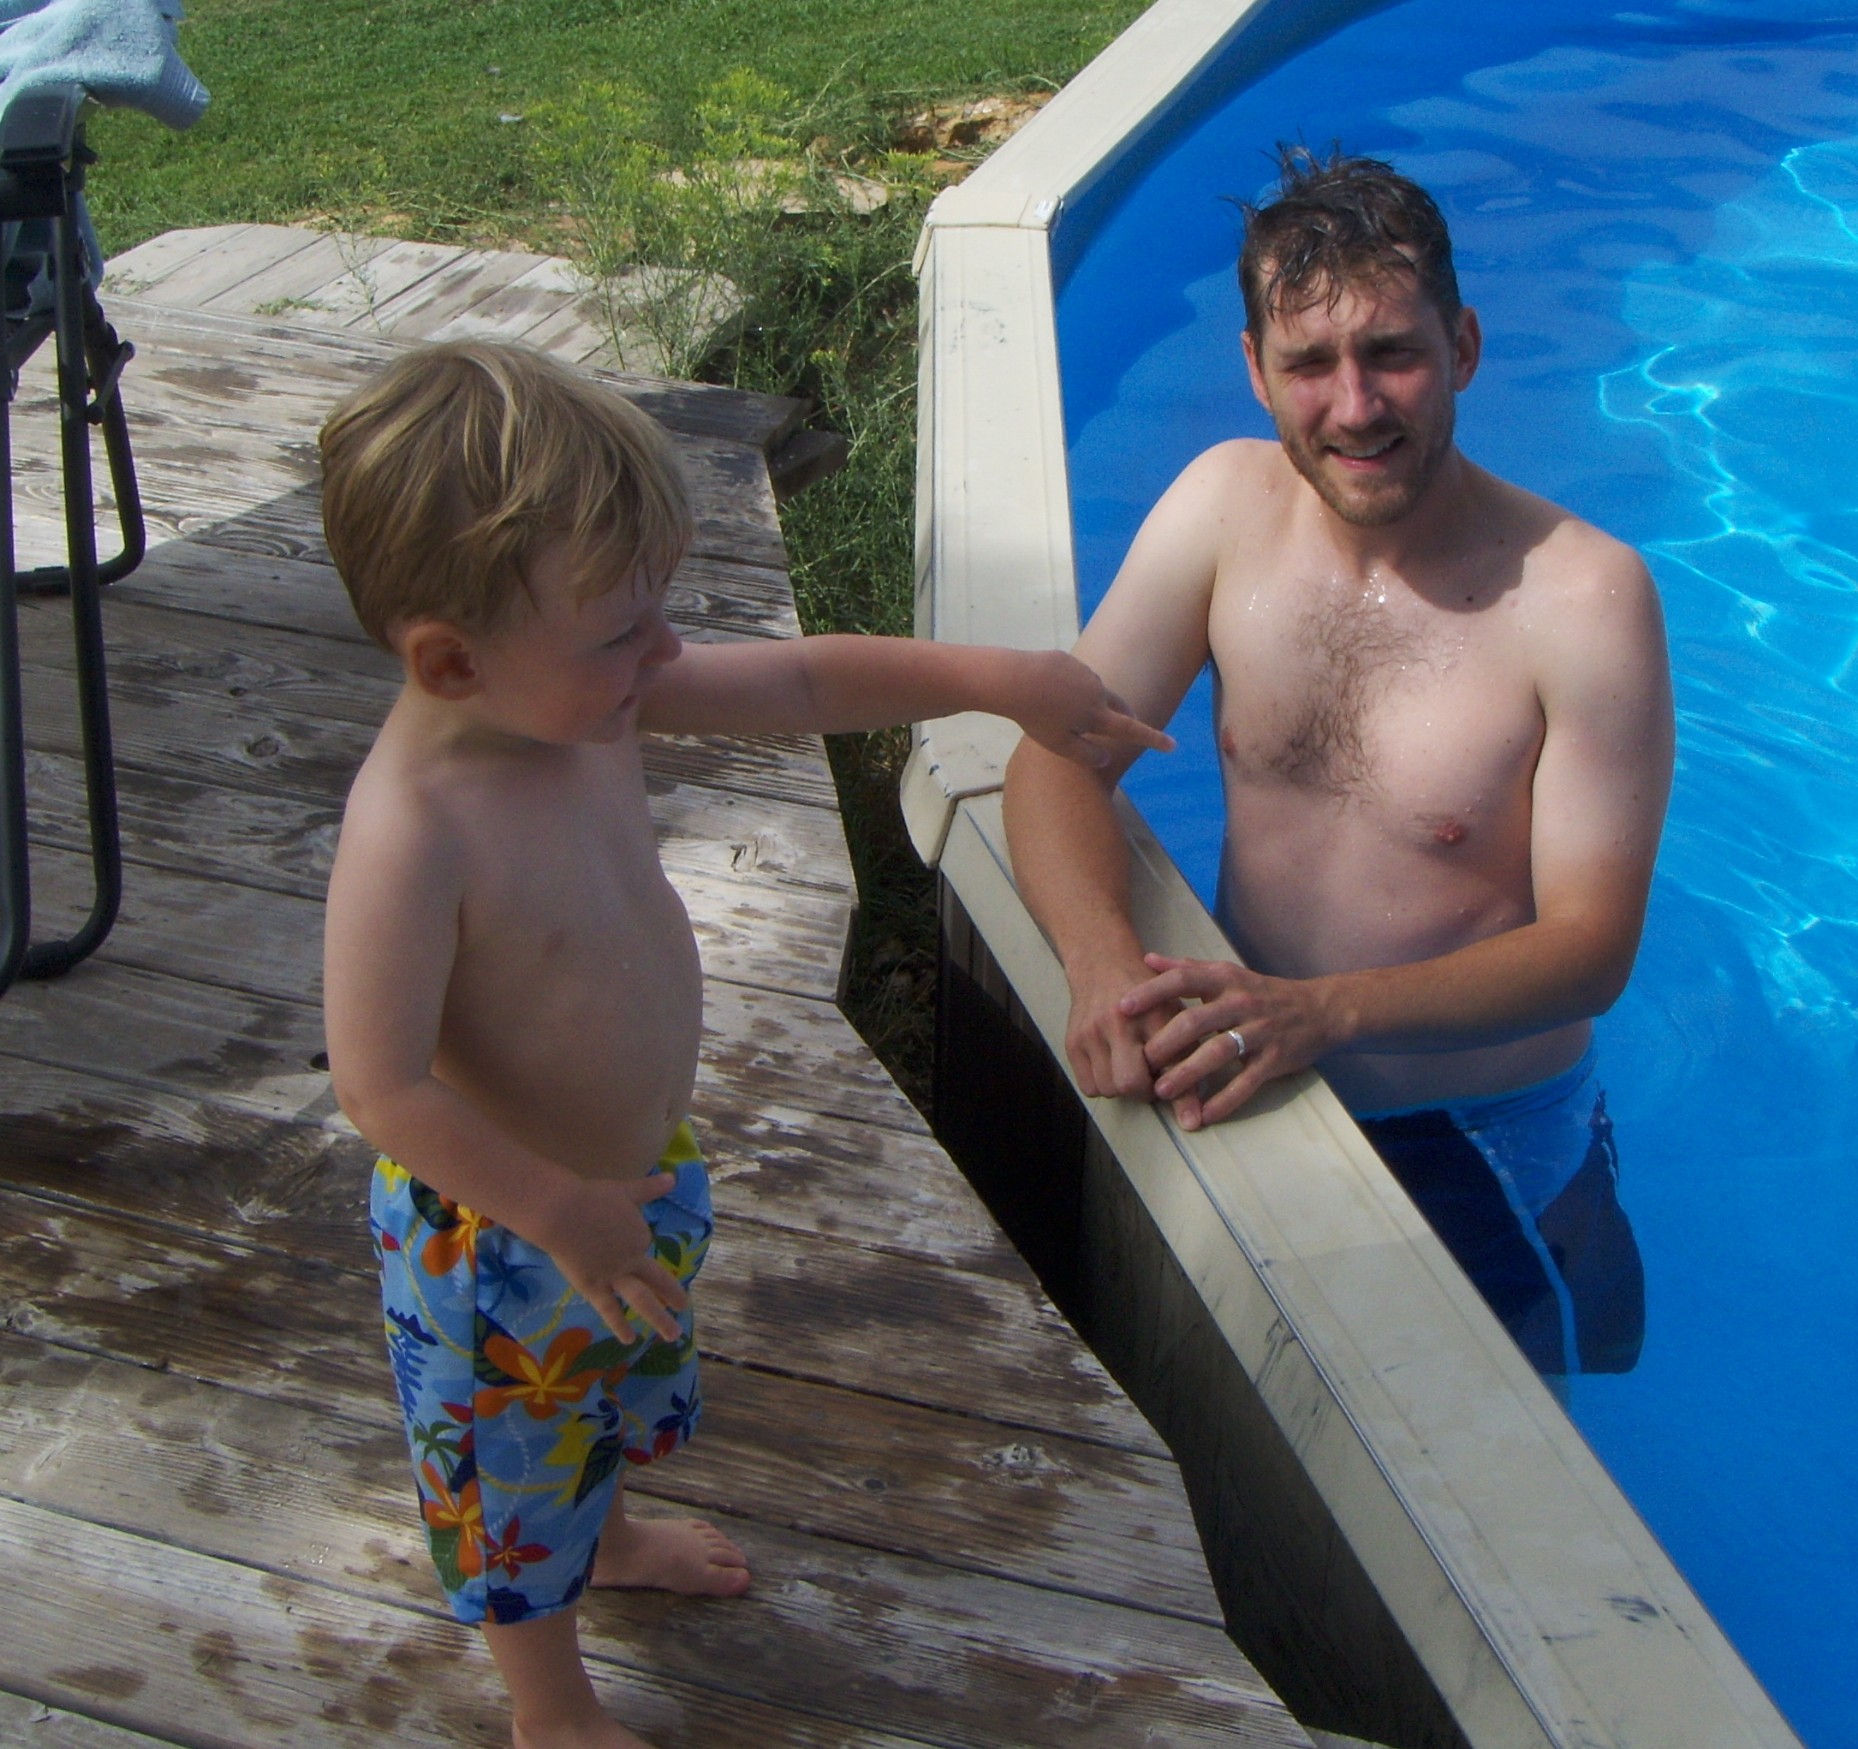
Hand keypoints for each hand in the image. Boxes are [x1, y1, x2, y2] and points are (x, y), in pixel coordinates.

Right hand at [535, 1173, 688, 1344]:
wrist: (565, 1214)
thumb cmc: (593, 1198)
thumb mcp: (626, 1190)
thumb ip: (650, 1188)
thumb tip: (673, 1177)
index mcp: (639, 1236)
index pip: (640, 1246)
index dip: (631, 1245)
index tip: (620, 1242)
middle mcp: (632, 1260)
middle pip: (658, 1281)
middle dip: (673, 1295)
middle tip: (684, 1308)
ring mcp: (614, 1276)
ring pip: (642, 1301)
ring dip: (659, 1319)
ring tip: (673, 1335)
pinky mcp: (594, 1288)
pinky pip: (610, 1310)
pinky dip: (620, 1325)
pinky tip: (630, 1340)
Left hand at [1015, 651, 1174, 769]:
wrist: (1013, 678)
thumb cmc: (1035, 716)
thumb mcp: (1058, 745)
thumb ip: (1085, 754)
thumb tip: (1105, 758)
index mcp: (1097, 715)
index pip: (1132, 730)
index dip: (1153, 739)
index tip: (1172, 745)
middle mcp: (1097, 691)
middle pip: (1120, 706)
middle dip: (1126, 717)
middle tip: (1126, 728)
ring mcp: (1084, 672)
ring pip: (1096, 691)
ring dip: (1092, 702)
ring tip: (1067, 712)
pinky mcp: (1068, 660)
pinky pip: (1076, 677)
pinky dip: (1072, 687)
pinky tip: (1050, 692)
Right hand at [1063, 955, 1180, 1104]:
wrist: (1103, 965)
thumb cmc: (1150, 996)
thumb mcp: (1176, 1019)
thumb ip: (1188, 1066)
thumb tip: (1192, 1123)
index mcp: (1154, 1015)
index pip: (1169, 1066)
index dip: (1178, 1093)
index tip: (1186, 1111)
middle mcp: (1120, 1023)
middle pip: (1130, 1084)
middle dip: (1144, 1091)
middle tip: (1152, 1078)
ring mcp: (1092, 1032)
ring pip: (1108, 1089)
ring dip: (1123, 1087)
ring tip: (1132, 1067)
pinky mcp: (1072, 1041)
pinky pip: (1088, 1087)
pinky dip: (1103, 1084)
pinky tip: (1112, 1064)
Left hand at [1121, 952, 1341, 1129]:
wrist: (1320, 1009)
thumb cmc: (1263, 993)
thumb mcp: (1227, 975)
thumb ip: (1187, 968)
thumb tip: (1147, 958)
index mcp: (1226, 979)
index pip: (1183, 980)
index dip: (1151, 992)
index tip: (1122, 1007)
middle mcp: (1241, 1002)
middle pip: (1196, 1021)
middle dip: (1165, 1043)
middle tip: (1141, 1062)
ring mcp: (1260, 1031)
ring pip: (1218, 1053)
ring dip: (1187, 1074)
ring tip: (1163, 1091)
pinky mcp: (1275, 1059)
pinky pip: (1247, 1083)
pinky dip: (1225, 1101)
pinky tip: (1204, 1115)